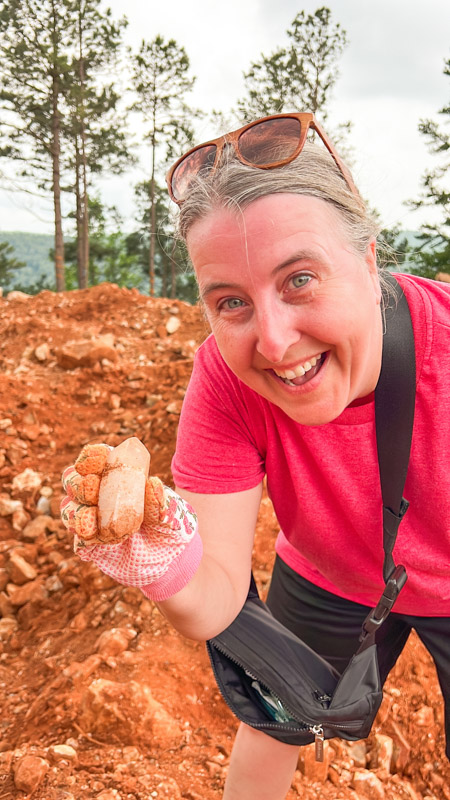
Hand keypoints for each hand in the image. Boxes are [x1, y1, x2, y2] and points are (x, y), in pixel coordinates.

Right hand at [60, 442, 201, 600]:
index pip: (98, 461)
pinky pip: (78, 541)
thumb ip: (162, 501)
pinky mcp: (91, 546)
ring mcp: (92, 521)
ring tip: (89, 522)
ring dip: (76, 512)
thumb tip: (152, 483)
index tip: (98, 459)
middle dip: (78, 484)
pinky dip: (82, 539)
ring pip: (70, 510)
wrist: (171, 562)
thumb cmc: (172, 528)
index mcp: (118, 478)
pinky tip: (90, 541)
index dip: (92, 457)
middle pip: (74, 482)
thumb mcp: (174, 513)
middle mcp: (99, 496)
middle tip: (93, 489)